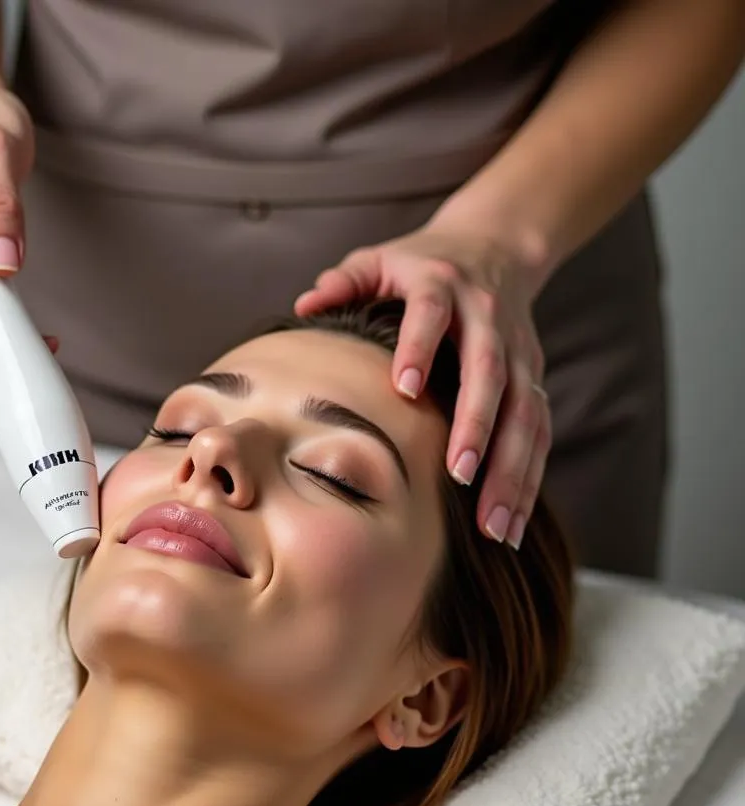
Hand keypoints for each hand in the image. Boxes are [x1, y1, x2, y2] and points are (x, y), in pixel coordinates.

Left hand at [294, 223, 549, 549]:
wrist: (496, 244)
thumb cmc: (419, 264)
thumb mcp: (378, 260)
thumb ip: (344, 281)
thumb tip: (305, 306)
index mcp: (441, 284)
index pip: (432, 313)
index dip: (420, 346)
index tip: (404, 388)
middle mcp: (486, 317)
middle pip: (489, 372)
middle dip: (477, 425)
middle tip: (457, 475)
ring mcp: (517, 351)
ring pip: (523, 412)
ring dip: (511, 469)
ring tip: (493, 524)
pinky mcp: (534, 378)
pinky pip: (538, 433)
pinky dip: (528, 479)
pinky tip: (510, 523)